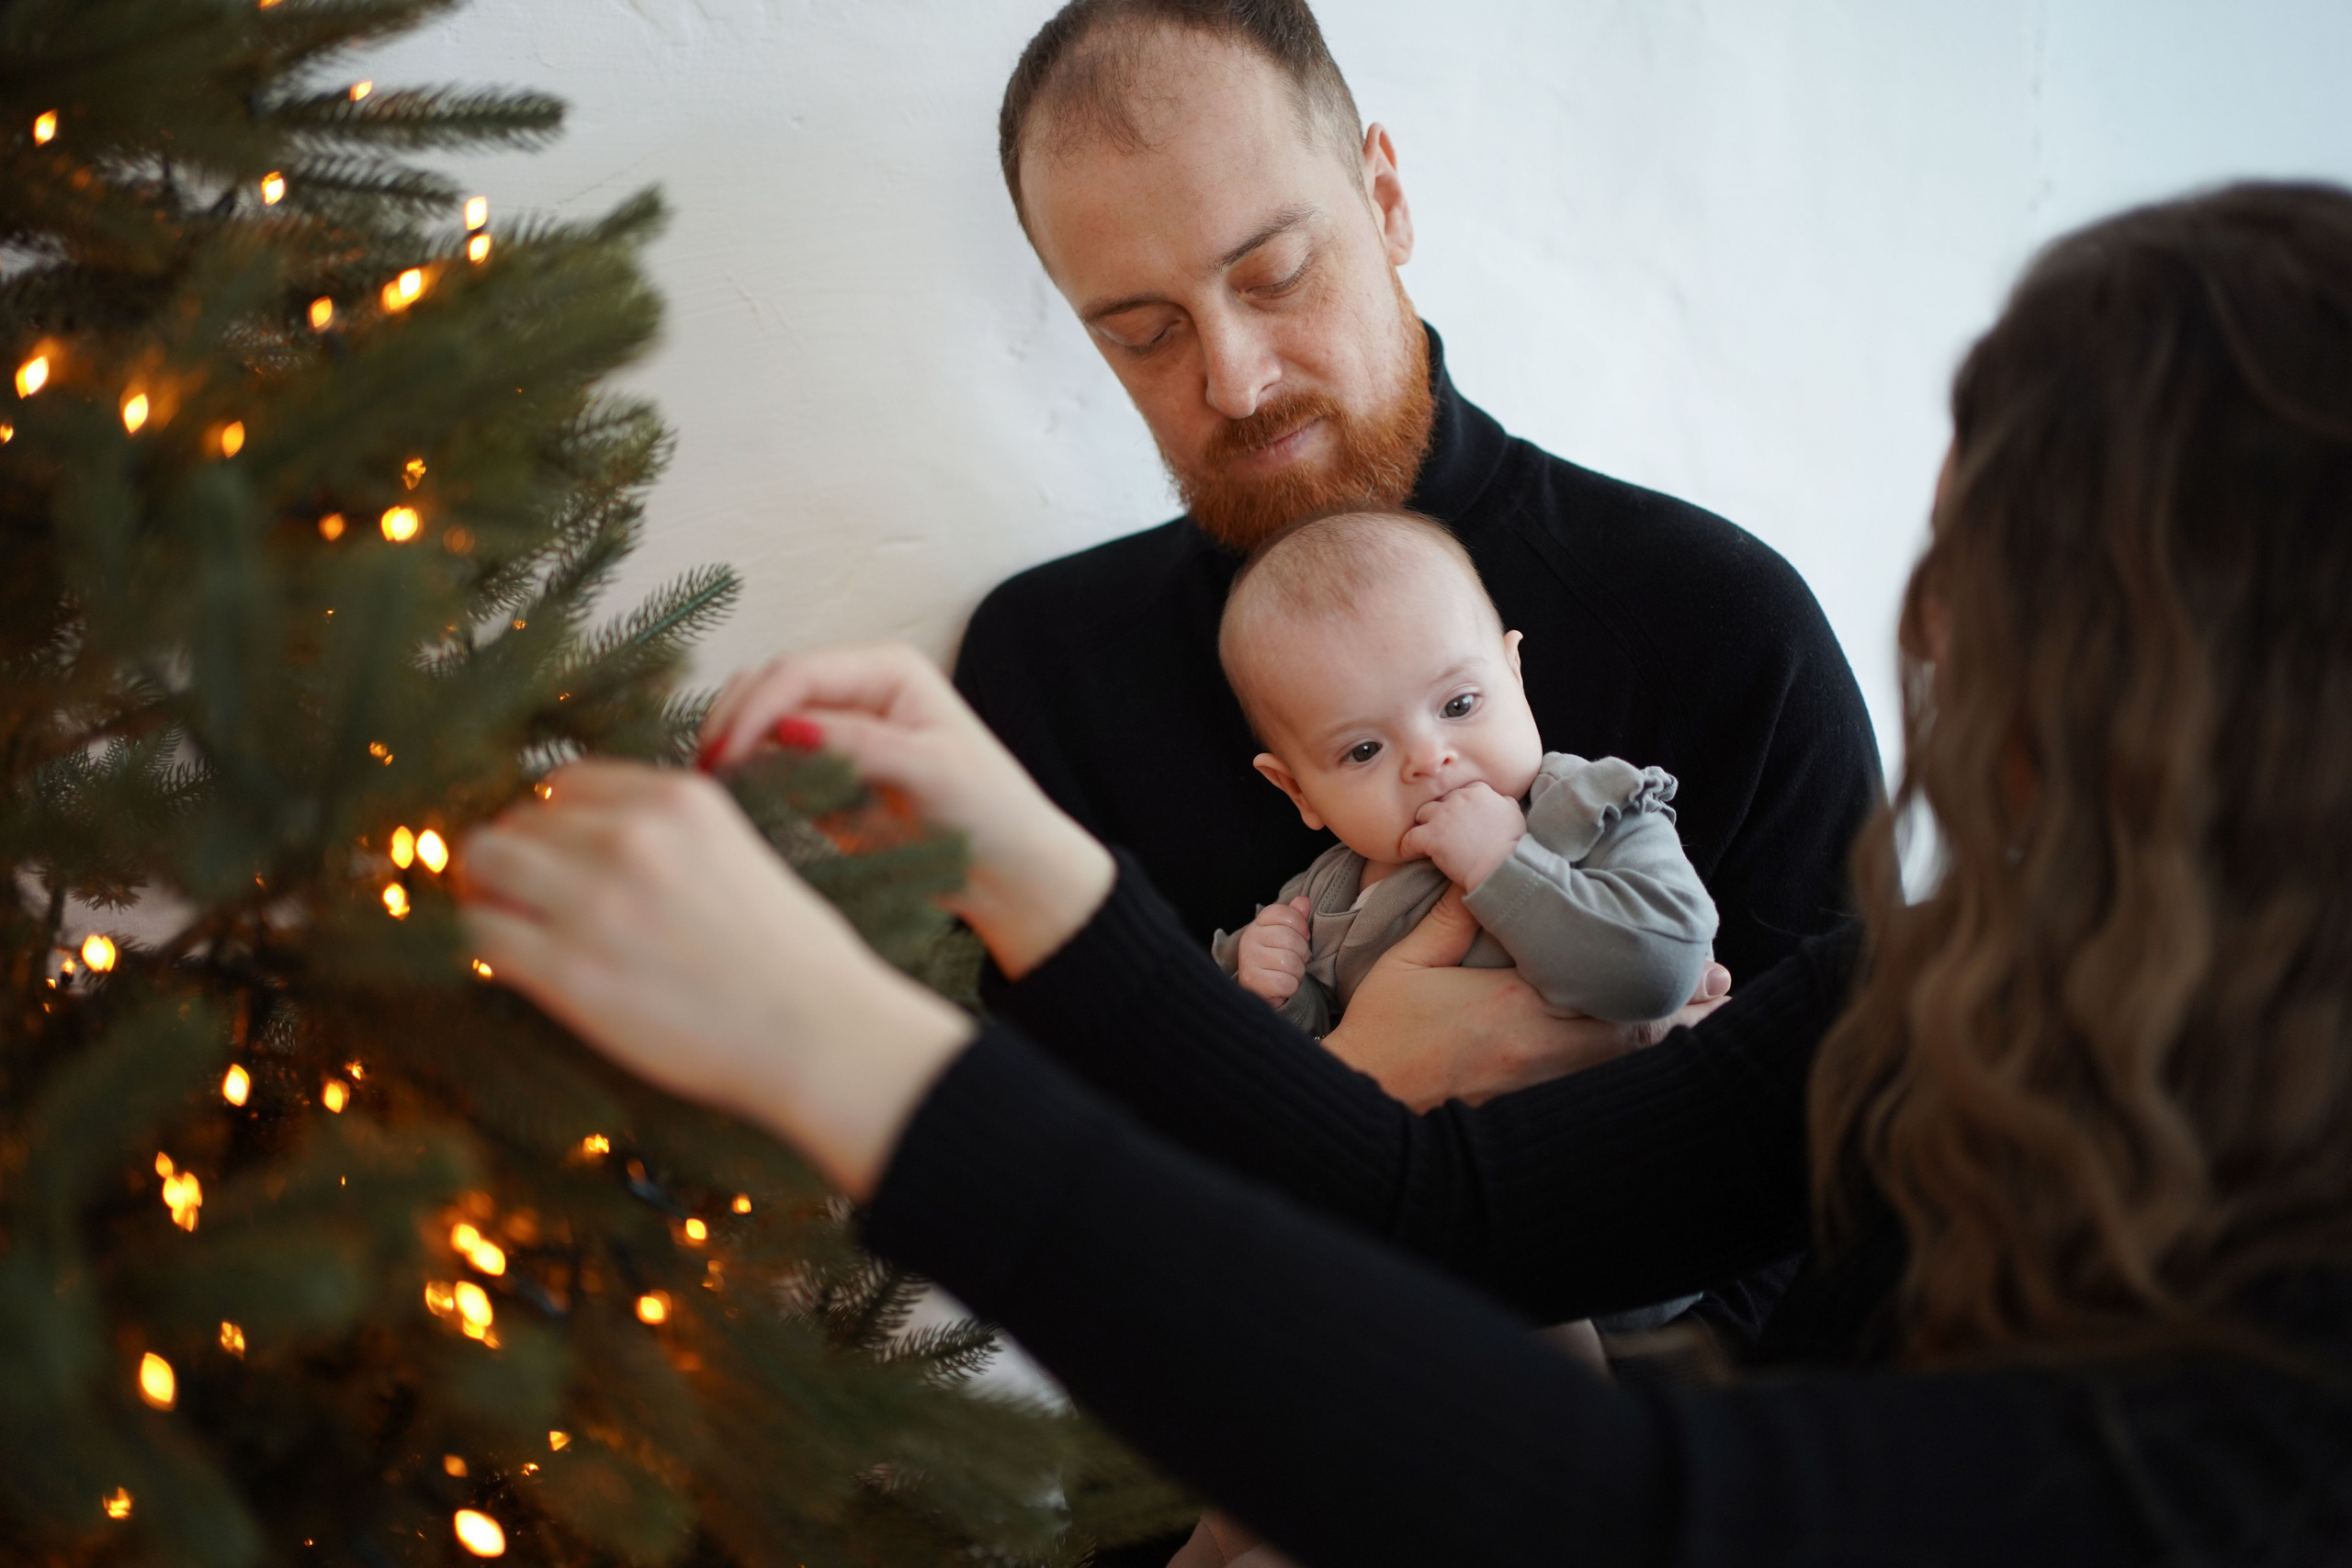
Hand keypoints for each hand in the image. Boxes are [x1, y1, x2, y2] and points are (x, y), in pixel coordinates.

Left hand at [457, 760, 974, 1199]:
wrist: (818, 1033)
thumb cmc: (794, 959)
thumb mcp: (738, 853)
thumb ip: (667, 833)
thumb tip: (592, 845)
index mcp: (678, 799)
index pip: (564, 782)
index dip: (550, 821)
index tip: (555, 856)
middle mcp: (630, 835)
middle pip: (516, 819)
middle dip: (514, 857)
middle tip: (525, 899)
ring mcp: (594, 900)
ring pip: (481, 863)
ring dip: (487, 894)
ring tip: (513, 927)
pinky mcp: (568, 970)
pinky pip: (479, 935)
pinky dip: (484, 948)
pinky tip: (514, 968)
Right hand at [697, 641, 1113, 979]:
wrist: (1006, 870)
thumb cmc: (988, 811)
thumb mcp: (930, 772)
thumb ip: (860, 747)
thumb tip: (788, 729)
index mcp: (885, 671)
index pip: (800, 672)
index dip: (756, 708)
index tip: (725, 754)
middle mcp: (854, 690)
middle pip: (768, 687)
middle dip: (732, 722)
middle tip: (702, 774)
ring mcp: (834, 730)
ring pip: (759, 720)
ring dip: (731, 746)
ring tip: (709, 788)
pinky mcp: (822, 772)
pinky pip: (768, 763)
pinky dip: (745, 776)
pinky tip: (730, 802)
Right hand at [1235, 896, 1310, 1005]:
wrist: (1261, 993)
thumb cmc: (1277, 962)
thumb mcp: (1286, 936)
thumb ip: (1294, 918)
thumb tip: (1303, 901)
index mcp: (1258, 924)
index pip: (1285, 913)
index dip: (1300, 926)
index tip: (1302, 937)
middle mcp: (1249, 938)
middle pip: (1291, 939)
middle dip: (1302, 954)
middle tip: (1295, 960)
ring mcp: (1249, 960)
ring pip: (1290, 962)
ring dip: (1297, 972)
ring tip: (1288, 973)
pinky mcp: (1253, 981)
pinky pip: (1285, 982)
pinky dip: (1290, 987)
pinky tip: (1282, 986)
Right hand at [1320, 891, 1732, 1110]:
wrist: (1365, 1098)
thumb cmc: (1384, 1028)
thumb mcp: (1407, 962)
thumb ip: (1453, 917)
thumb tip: (1490, 871)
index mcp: (1514, 1011)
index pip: (1605, 995)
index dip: (1660, 984)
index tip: (1700, 964)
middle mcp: (1539, 1052)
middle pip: (1633, 1036)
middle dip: (1684, 1013)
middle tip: (1724, 988)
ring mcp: (1539, 1083)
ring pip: (1621, 1063)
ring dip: (1665, 1038)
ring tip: (1710, 1015)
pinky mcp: (1530, 1100)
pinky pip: (1595, 1078)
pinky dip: (1630, 1059)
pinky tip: (1651, 1047)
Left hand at [1398, 781, 1523, 889]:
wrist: (1503, 866)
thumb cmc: (1513, 845)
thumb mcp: (1516, 816)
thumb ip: (1506, 803)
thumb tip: (1503, 800)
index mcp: (1479, 792)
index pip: (1462, 790)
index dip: (1458, 804)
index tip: (1459, 817)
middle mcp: (1459, 798)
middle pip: (1440, 800)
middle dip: (1440, 814)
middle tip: (1441, 830)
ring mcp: (1443, 816)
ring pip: (1422, 813)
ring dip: (1423, 825)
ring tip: (1424, 840)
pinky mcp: (1431, 836)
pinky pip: (1409, 838)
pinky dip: (1407, 846)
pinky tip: (1408, 853)